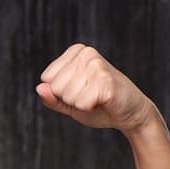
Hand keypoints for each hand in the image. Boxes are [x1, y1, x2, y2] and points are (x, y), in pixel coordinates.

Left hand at [36, 43, 155, 132]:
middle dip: (71, 99)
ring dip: (81, 104)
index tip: (80, 92)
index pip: (47, 79)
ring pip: (67, 95)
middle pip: (56, 87)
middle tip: (90, 97)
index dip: (61, 94)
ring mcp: (97, 65)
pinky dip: (89, 108)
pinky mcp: (106, 80)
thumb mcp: (70, 102)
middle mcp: (87, 54)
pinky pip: (81, 103)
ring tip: (97, 99)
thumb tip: (39, 88)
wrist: (130, 113)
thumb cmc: (99, 105)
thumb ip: (52, 97)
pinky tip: (104, 102)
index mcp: (76, 53)